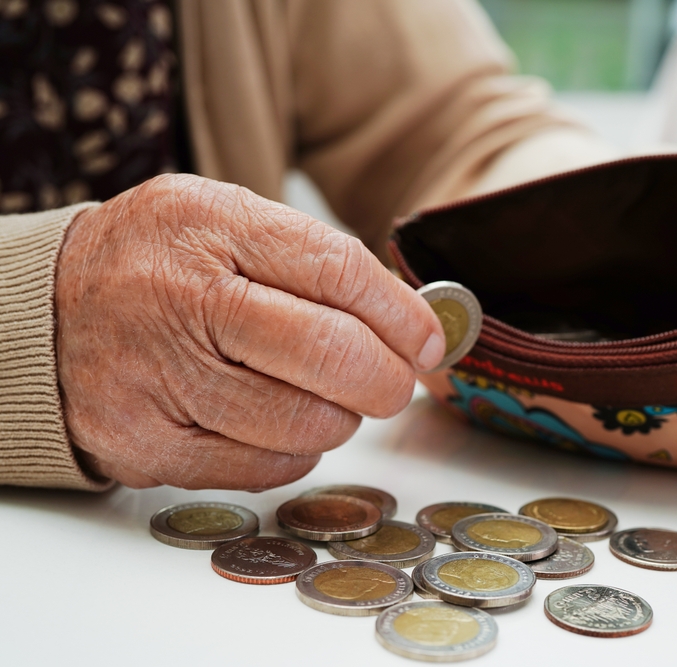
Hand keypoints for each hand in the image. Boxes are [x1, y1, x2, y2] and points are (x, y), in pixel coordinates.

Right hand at [56, 174, 444, 489]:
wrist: (45, 312)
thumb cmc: (159, 264)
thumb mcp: (226, 222)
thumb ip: (315, 260)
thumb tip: (414, 320)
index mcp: (210, 226)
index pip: (338, 270)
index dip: (402, 314)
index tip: (429, 339)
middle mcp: (180, 299)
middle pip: (331, 354)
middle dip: (385, 379)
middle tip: (390, 382)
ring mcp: (158, 377)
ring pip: (305, 423)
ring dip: (339, 418)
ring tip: (324, 397)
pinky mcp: (147, 443)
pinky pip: (264, 468)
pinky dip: (295, 452)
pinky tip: (279, 422)